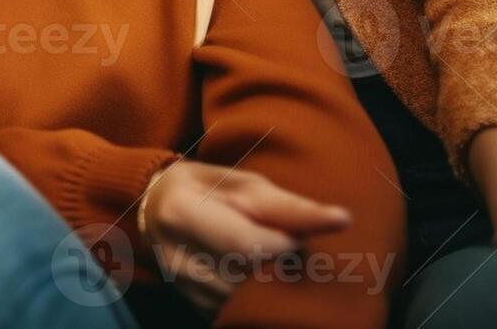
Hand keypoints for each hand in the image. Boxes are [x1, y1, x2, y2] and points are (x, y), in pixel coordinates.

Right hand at [138, 161, 351, 315]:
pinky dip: (257, 299)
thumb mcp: (243, 184)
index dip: (283, 245)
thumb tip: (342, 220)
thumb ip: (288, 206)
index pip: (247, 246)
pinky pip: (238, 312)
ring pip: (246, 302)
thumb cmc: (206, 188)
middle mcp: (176, 258)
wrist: (155, 208)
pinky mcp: (194, 307)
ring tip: (271, 262)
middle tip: (287, 251)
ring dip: (272, 285)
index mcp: (182, 214)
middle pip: (249, 278)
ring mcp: (182, 289)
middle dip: (280, 267)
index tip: (294, 235)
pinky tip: (258, 278)